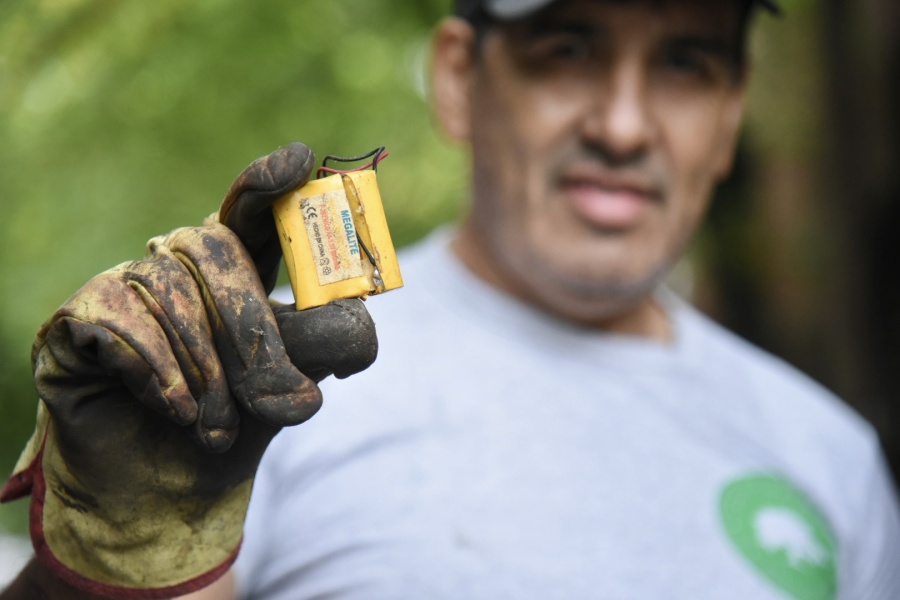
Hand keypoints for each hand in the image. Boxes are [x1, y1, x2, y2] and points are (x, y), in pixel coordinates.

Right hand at [0, 143, 376, 598]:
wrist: (164, 495)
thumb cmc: (232, 427)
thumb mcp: (292, 386)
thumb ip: (322, 345)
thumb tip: (357, 328)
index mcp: (235, 268)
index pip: (250, 208)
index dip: (269, 180)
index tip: (300, 160)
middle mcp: (177, 263)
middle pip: (215, 246)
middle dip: (254, 329)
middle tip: (283, 402)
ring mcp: (125, 286)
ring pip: (171, 288)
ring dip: (208, 369)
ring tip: (220, 429)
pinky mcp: (78, 321)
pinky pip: (118, 320)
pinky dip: (157, 369)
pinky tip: (177, 411)